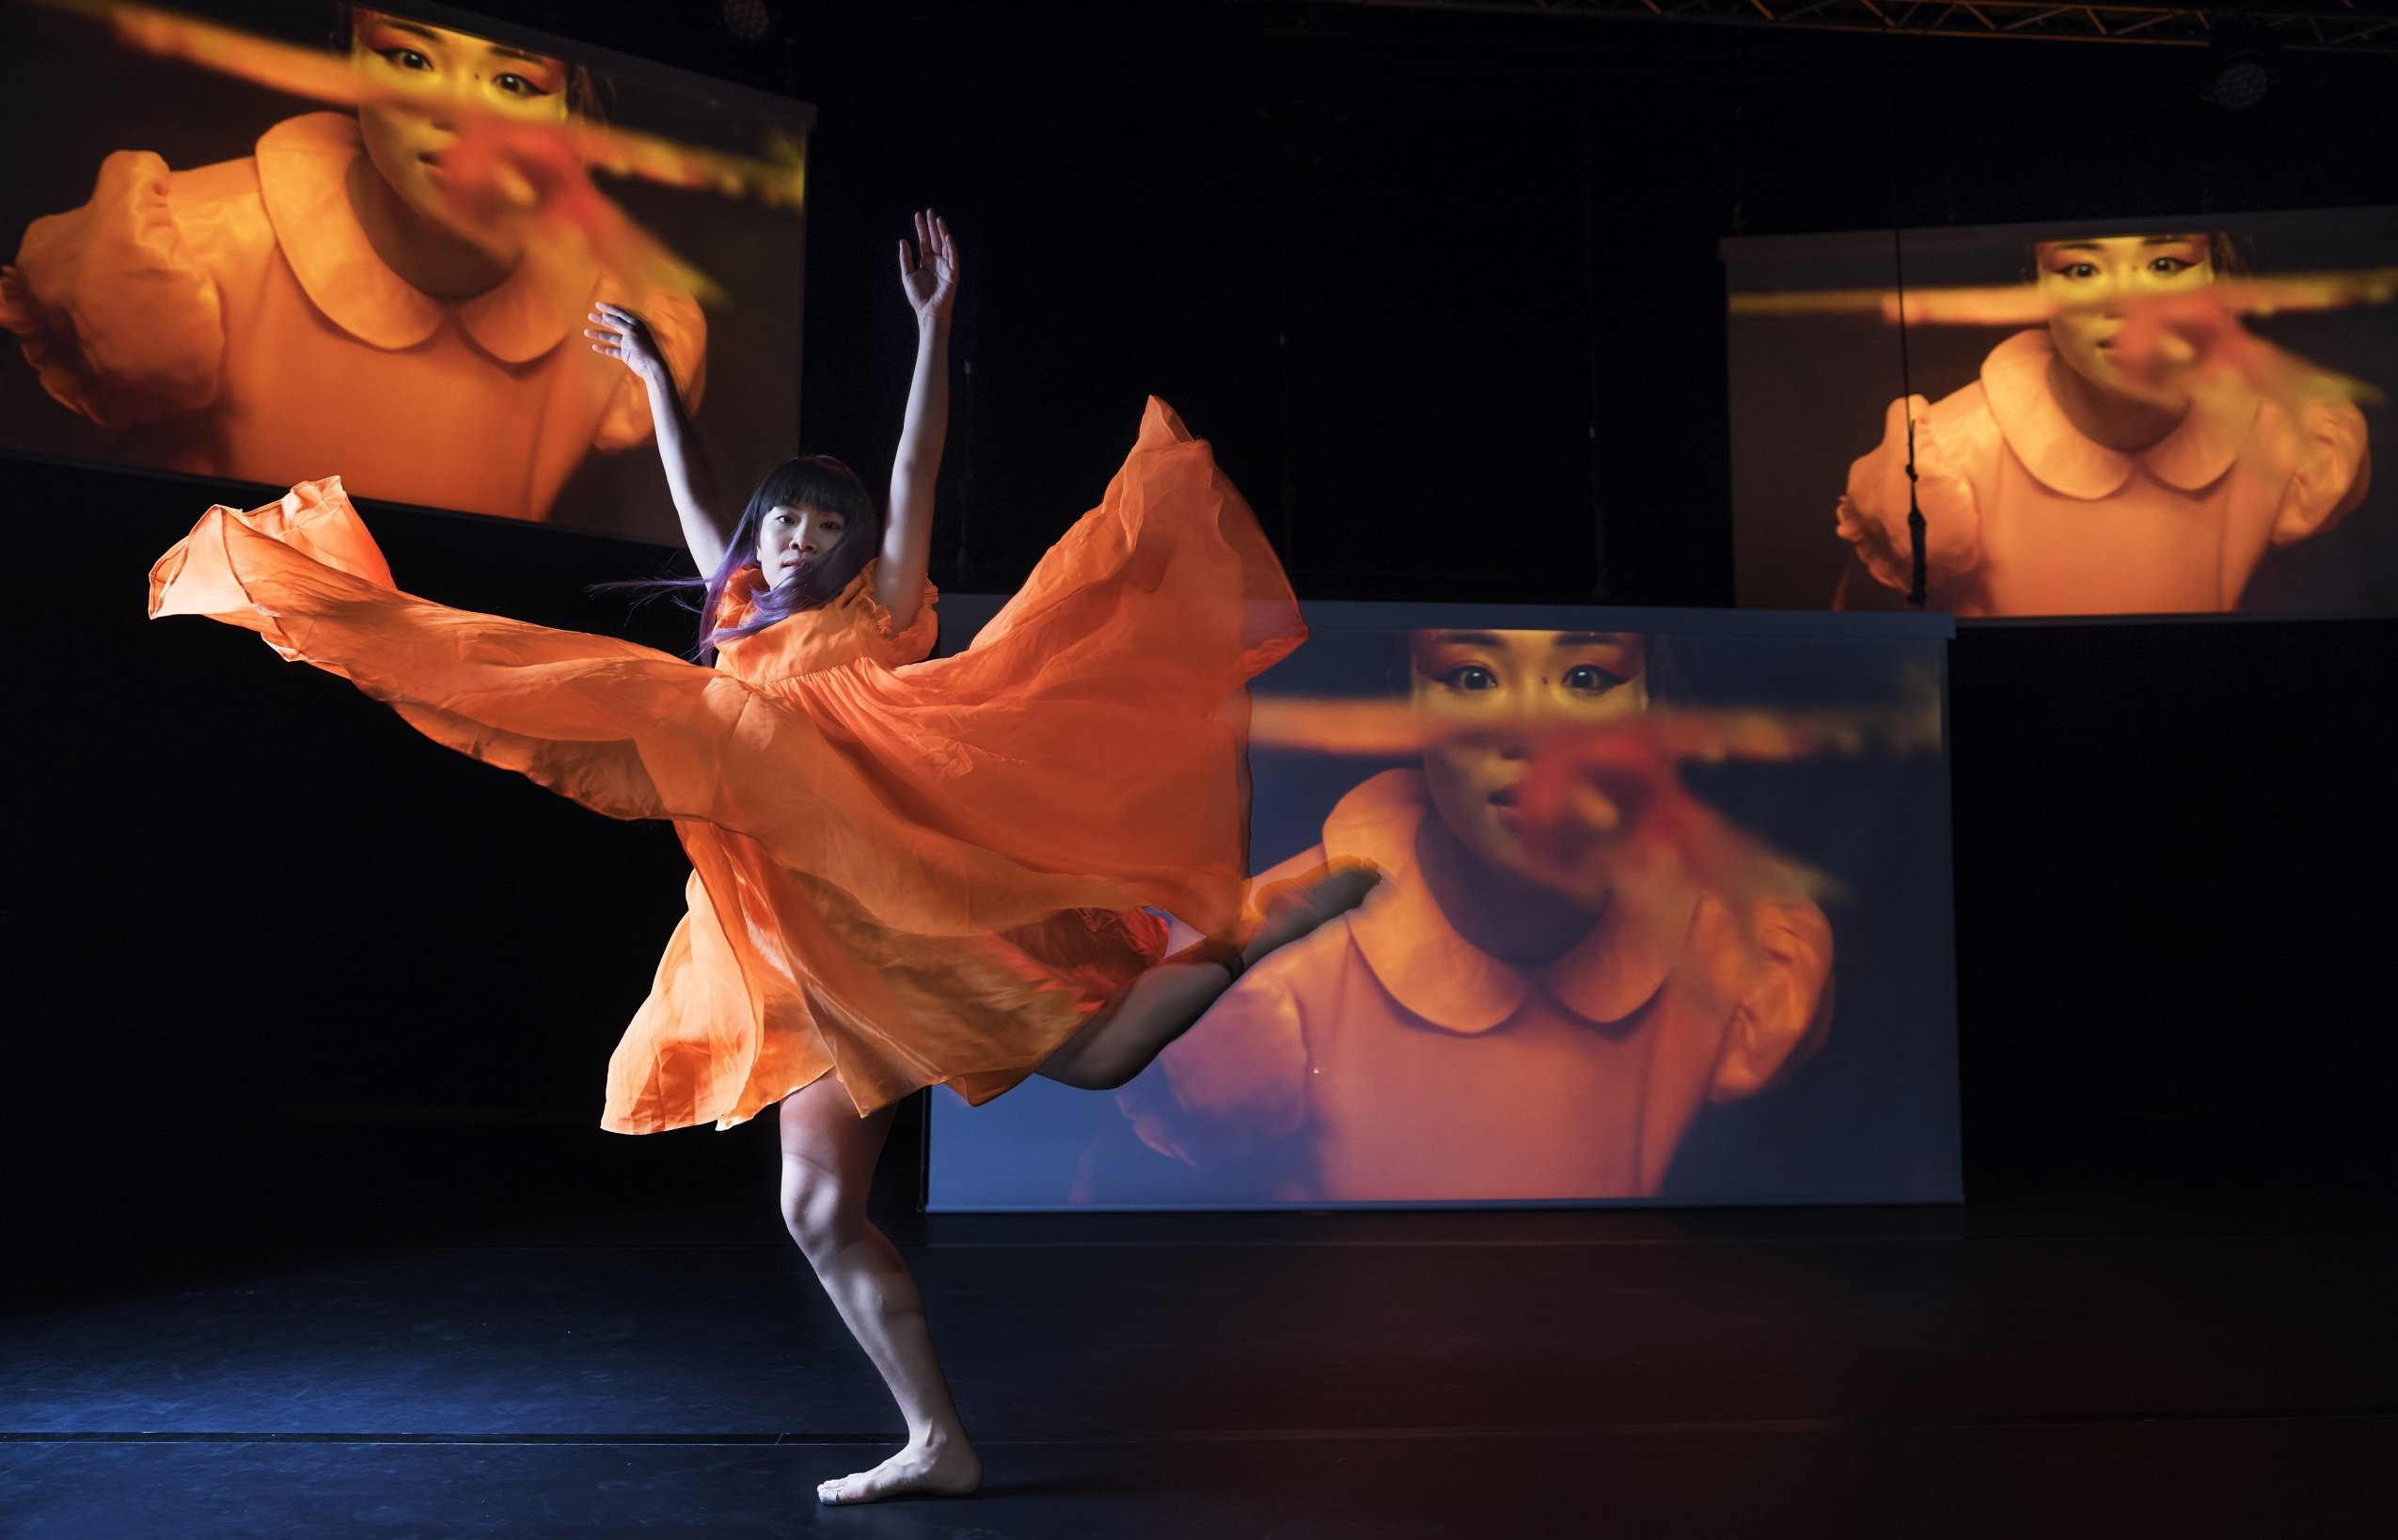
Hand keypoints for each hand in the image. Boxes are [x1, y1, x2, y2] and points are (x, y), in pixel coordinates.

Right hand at [585, 302, 671, 384]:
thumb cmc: (643, 346)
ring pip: (610, 337)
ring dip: (599, 334)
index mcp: (635, 324)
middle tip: (590, 316)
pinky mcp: (625, 354)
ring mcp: (627, 344)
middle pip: (613, 324)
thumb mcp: (631, 331)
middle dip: (601, 320)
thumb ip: (618, 323)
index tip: (597, 305)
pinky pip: (612, 350)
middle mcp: (631, 332)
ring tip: (586, 332)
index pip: (620, 314)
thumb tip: (606, 315)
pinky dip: (604, 348)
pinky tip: (594, 346)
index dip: (608, 309)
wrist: (650, 366)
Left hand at [897, 208, 958, 325]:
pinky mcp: (953, 273)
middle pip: (935, 239)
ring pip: (944, 245)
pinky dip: (950, 246)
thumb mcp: (907, 275)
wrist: (927, 312)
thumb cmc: (918, 296)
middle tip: (929, 211)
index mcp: (926, 261)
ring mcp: (945, 266)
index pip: (924, 240)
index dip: (921, 228)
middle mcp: (937, 261)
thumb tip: (903, 241)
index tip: (918, 216)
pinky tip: (946, 236)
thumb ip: (905, 258)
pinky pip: (953, 257)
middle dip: (932, 226)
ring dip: (942, 232)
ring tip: (938, 219)